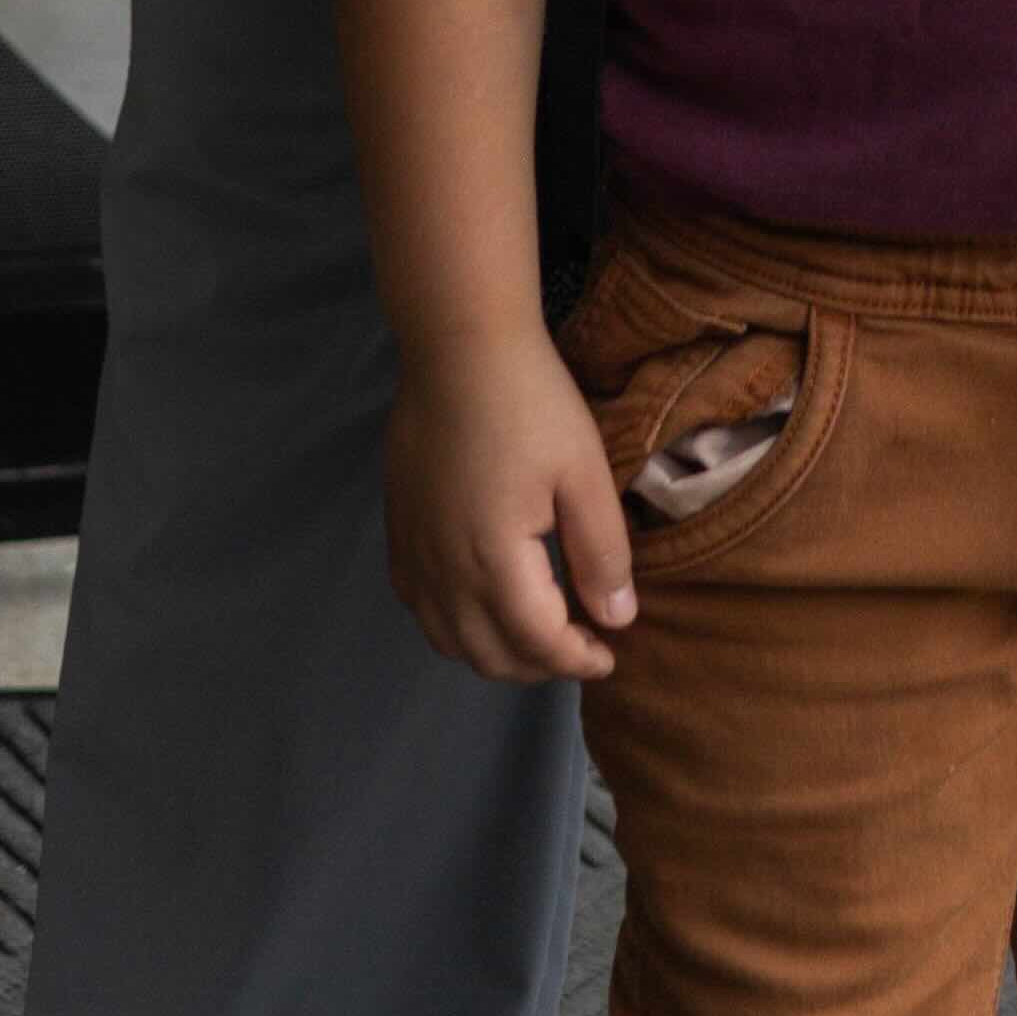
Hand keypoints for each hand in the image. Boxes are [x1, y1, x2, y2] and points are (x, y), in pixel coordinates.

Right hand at [382, 324, 639, 683]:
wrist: (459, 349)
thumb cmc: (531, 403)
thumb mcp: (585, 474)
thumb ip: (601, 553)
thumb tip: (618, 619)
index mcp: (493, 561)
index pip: (537, 642)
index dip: (578, 659)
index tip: (610, 654)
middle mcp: (444, 572)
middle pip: (488, 655)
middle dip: (539, 666)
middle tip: (581, 647)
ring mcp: (414, 554)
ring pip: (448, 640)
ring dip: (496, 654)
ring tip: (539, 636)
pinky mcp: (398, 533)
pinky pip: (420, 608)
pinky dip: (453, 628)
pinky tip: (481, 606)